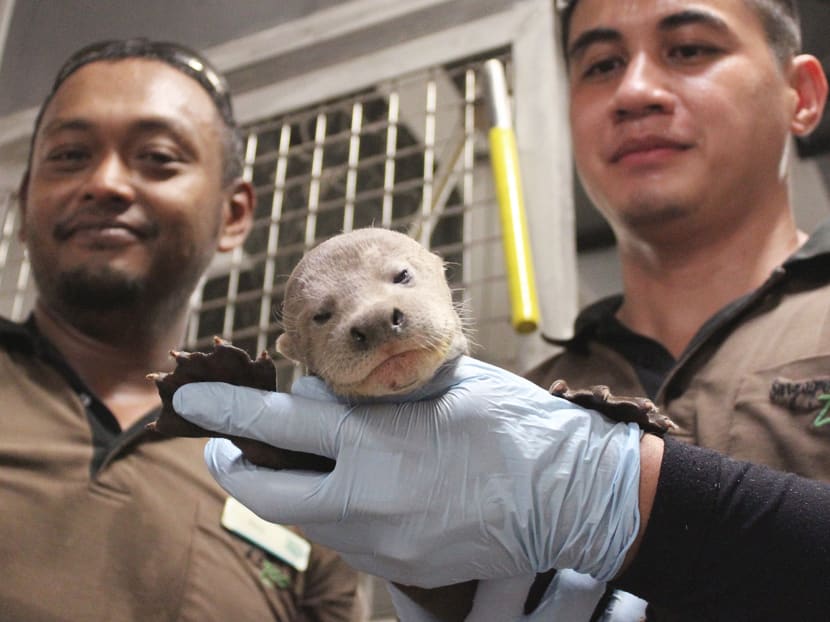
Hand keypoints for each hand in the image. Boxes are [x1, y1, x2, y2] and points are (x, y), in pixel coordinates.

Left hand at [173, 356, 642, 586]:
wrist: (569, 494)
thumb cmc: (511, 423)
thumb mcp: (440, 385)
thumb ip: (378, 389)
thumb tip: (329, 389)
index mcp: (377, 440)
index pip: (278, 418)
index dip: (227, 405)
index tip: (195, 399)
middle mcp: (367, 498)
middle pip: (267, 488)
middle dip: (230, 463)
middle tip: (219, 443)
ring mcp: (381, 542)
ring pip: (303, 516)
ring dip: (283, 486)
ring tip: (289, 459)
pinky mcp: (399, 567)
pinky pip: (344, 537)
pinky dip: (331, 508)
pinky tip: (348, 486)